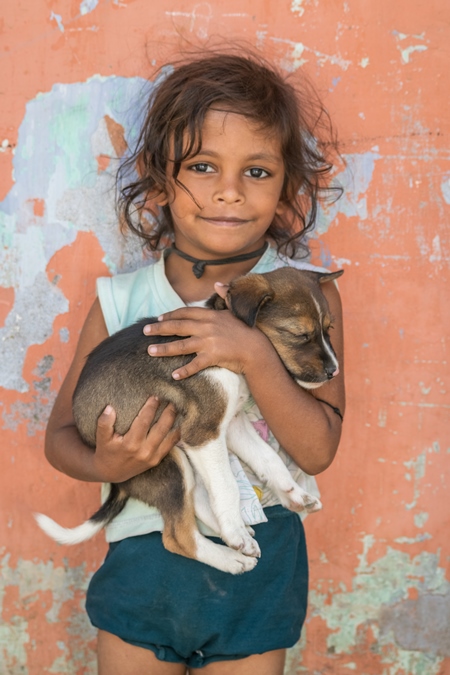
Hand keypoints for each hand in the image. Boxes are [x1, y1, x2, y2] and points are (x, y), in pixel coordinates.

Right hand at [92, 396, 179, 482]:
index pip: (144, 421)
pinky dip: (176, 433)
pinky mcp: (157, 460)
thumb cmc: (106, 451)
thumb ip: (104, 423)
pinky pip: (171, 445)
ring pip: (170, 436)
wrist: (111, 472)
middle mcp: (144, 451)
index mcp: (131, 444)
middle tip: (172, 399)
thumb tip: (109, 408)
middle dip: (168, 412)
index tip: (155, 396)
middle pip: (162, 427)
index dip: (151, 407)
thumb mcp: (102, 438)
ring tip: (177, 408)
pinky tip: (177, 422)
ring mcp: (153, 457)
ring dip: (175, 421)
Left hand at [143, 305, 269, 379]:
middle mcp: (206, 327)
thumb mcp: (235, 310)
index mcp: (210, 316)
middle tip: (145, 331)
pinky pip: (195, 365)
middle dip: (159, 328)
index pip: (185, 313)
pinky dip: (184, 370)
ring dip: (164, 348)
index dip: (170, 315)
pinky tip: (174, 374)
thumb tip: (218, 283)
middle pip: (178, 326)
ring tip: (150, 351)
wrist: (258, 349)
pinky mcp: (213, 357)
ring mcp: (209, 342)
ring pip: (181, 345)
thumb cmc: (247, 330)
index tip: (159, 318)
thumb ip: (226, 295)